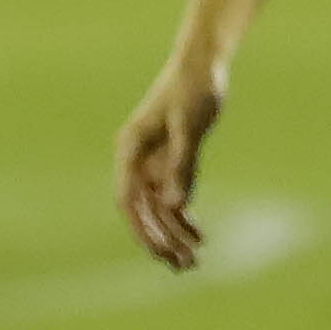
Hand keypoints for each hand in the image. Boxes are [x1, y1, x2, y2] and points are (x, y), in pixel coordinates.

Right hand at [114, 57, 226, 269]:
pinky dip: (184, 218)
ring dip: (174, 235)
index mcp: (131, 147)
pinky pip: (174, 197)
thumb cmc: (193, 87)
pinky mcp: (171, 161)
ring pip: (159, 208)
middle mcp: (138, 159)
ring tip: (192, 263)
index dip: (141, 228)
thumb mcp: (189, 126)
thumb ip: (182, 165)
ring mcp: (154, 161)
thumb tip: (176, 206)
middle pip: (144, 210)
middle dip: (160, 240)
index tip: (158, 252)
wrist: (202, 62)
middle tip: (182, 267)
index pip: (128, 199)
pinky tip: (198, 238)